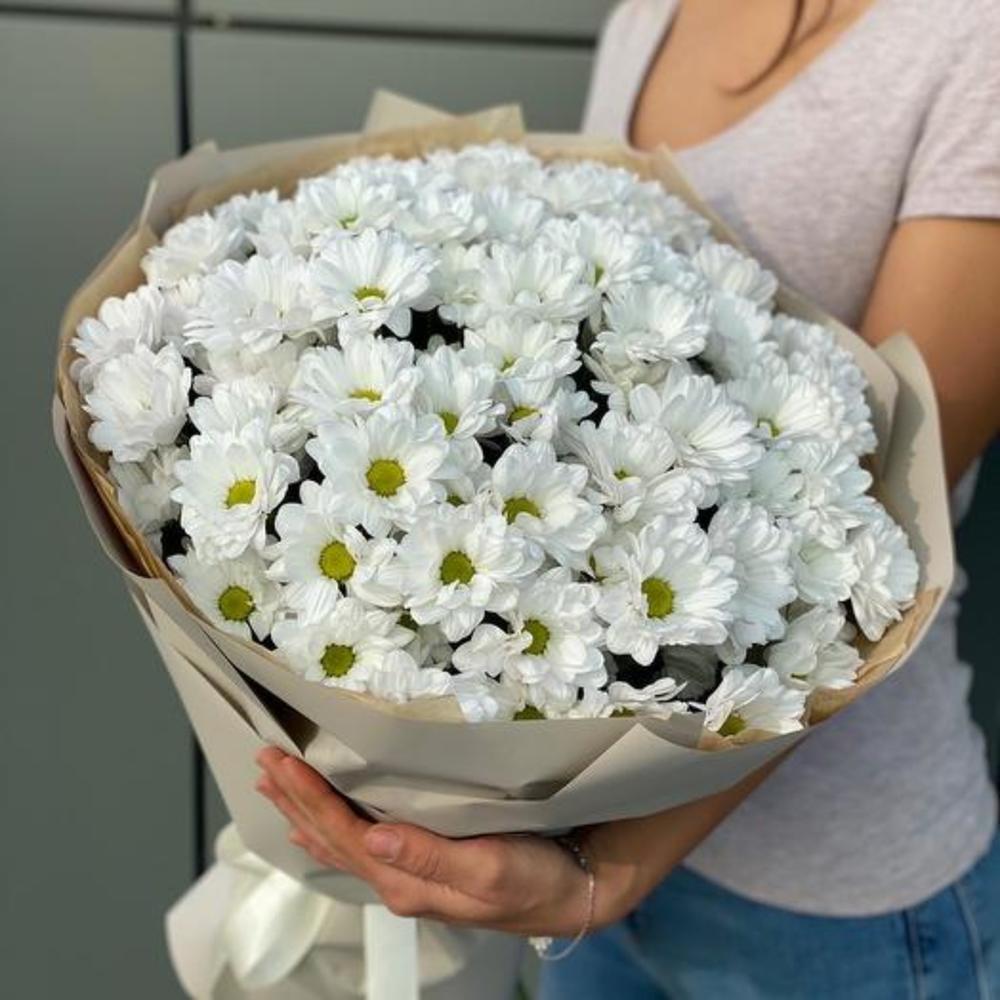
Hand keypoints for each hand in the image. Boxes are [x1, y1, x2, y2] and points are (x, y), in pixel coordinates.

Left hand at [255, 747, 590, 935]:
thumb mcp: (487, 868)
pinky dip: (331, 828)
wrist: (572, 892)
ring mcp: (408, 875)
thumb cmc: (534, 877)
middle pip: (330, 836)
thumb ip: (428, 856)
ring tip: (276, 787)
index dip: (308, 797)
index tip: (280, 762)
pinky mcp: (422, 866)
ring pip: (340, 841)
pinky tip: (318, 826)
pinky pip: (359, 845)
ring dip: (305, 811)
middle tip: (262, 762)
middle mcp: (398, 879)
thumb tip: (372, 836)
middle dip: (294, 799)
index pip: (342, 832)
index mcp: (406, 879)